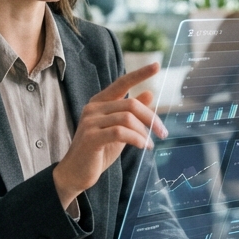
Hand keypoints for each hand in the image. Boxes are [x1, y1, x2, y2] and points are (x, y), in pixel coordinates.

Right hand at [53, 63, 167, 209]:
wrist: (76, 174)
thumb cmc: (98, 152)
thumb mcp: (119, 130)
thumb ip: (131, 113)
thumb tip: (148, 93)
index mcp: (99, 103)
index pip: (121, 83)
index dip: (139, 74)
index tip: (156, 65)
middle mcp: (93, 108)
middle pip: (131, 104)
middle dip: (151, 118)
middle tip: (163, 132)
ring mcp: (90, 122)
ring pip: (127, 118)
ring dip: (144, 132)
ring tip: (150, 144)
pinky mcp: (91, 137)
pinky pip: (120, 132)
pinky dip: (136, 139)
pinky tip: (142, 146)